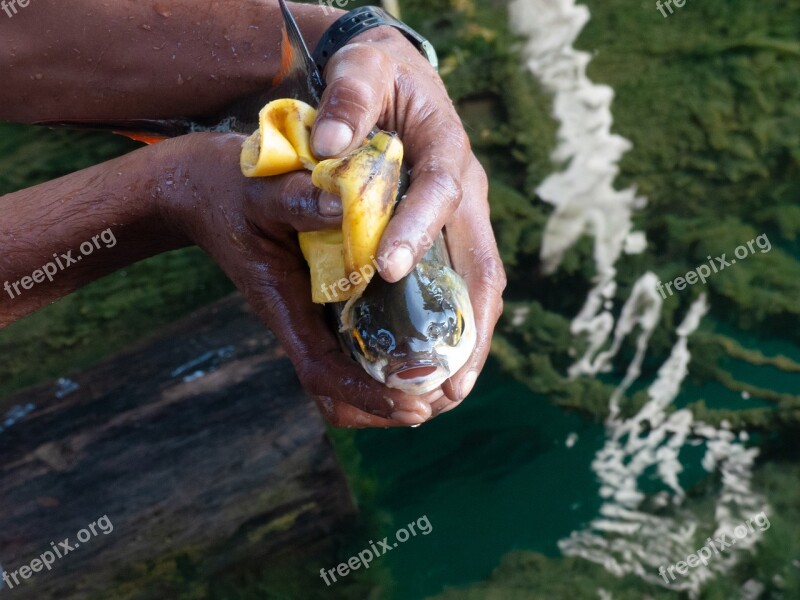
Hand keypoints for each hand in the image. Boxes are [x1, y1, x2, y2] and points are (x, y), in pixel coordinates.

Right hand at [156, 133, 445, 427]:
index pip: (323, 373)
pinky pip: (353, 342)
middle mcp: (299, 321)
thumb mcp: (263, 191)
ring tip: (442, 383)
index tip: (414, 407)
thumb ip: (300, 199)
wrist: (202, 190)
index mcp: (284, 307)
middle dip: (386, 407)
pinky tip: (424, 339)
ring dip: (390, 386)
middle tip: (441, 400)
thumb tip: (347, 206)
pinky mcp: (320, 299)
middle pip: (339, 394)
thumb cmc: (229, 191)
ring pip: (348, 374)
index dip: (368, 396)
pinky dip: (386, 354)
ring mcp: (310, 314)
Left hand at [311, 28, 506, 404]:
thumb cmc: (379, 75)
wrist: (398, 77)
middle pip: (481, 265)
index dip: (419, 231)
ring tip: (448, 394)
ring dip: (468, 343)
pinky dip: (454, 330)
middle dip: (469, 327)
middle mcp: (467, 193)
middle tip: (448, 383)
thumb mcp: (361, 70)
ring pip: (478, 288)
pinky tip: (435, 365)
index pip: (441, 192)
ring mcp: (463, 220)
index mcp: (448, 149)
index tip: (387, 270)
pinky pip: (461, 290)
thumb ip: (348, 100)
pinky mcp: (450, 237)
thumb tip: (327, 147)